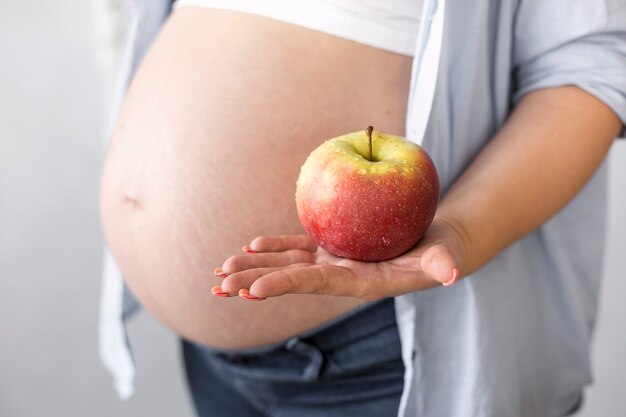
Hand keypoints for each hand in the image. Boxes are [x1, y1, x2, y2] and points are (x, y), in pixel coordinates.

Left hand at [212, 218, 465, 300]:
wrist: (432, 246)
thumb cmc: (440, 252)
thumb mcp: (444, 256)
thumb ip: (444, 265)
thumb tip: (452, 273)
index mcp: (360, 282)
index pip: (317, 284)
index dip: (285, 286)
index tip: (252, 291)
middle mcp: (340, 275)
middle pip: (291, 279)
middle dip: (255, 282)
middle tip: (219, 288)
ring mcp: (333, 261)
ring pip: (288, 264)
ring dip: (254, 267)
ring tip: (221, 272)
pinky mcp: (332, 247)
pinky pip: (298, 247)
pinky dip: (275, 247)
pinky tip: (251, 245)